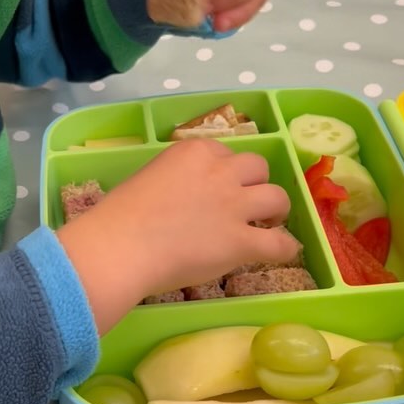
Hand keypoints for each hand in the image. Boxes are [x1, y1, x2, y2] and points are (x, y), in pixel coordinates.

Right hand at [56, 139, 297, 333]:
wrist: (120, 247)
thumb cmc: (118, 216)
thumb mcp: (146, 178)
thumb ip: (172, 181)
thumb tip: (178, 199)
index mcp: (194, 152)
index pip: (225, 152)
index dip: (225, 171)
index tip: (218, 187)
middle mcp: (220, 172)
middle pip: (257, 167)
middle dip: (254, 184)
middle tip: (245, 204)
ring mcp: (234, 206)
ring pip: (278, 197)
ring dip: (276, 209)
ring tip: (269, 223)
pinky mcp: (241, 242)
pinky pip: (280, 243)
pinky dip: (285, 247)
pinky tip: (281, 251)